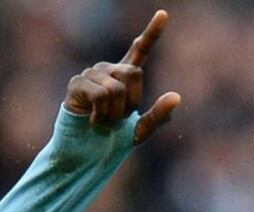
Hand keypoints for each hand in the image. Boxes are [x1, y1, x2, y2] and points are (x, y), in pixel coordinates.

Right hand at [63, 9, 180, 143]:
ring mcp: (91, 74)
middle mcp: (108, 70)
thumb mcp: (141, 130)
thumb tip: (176, 96)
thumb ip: (159, 115)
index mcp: (125, 77)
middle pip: (133, 73)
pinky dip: (101, 114)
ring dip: (115, 113)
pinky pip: (100, 94)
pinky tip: (93, 120)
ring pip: (117, 88)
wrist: (87, 155)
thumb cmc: (112, 140)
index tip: (163, 14)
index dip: (152, 33)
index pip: (140, 50)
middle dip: (131, 102)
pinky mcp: (77, 84)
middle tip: (118, 118)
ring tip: (104, 120)